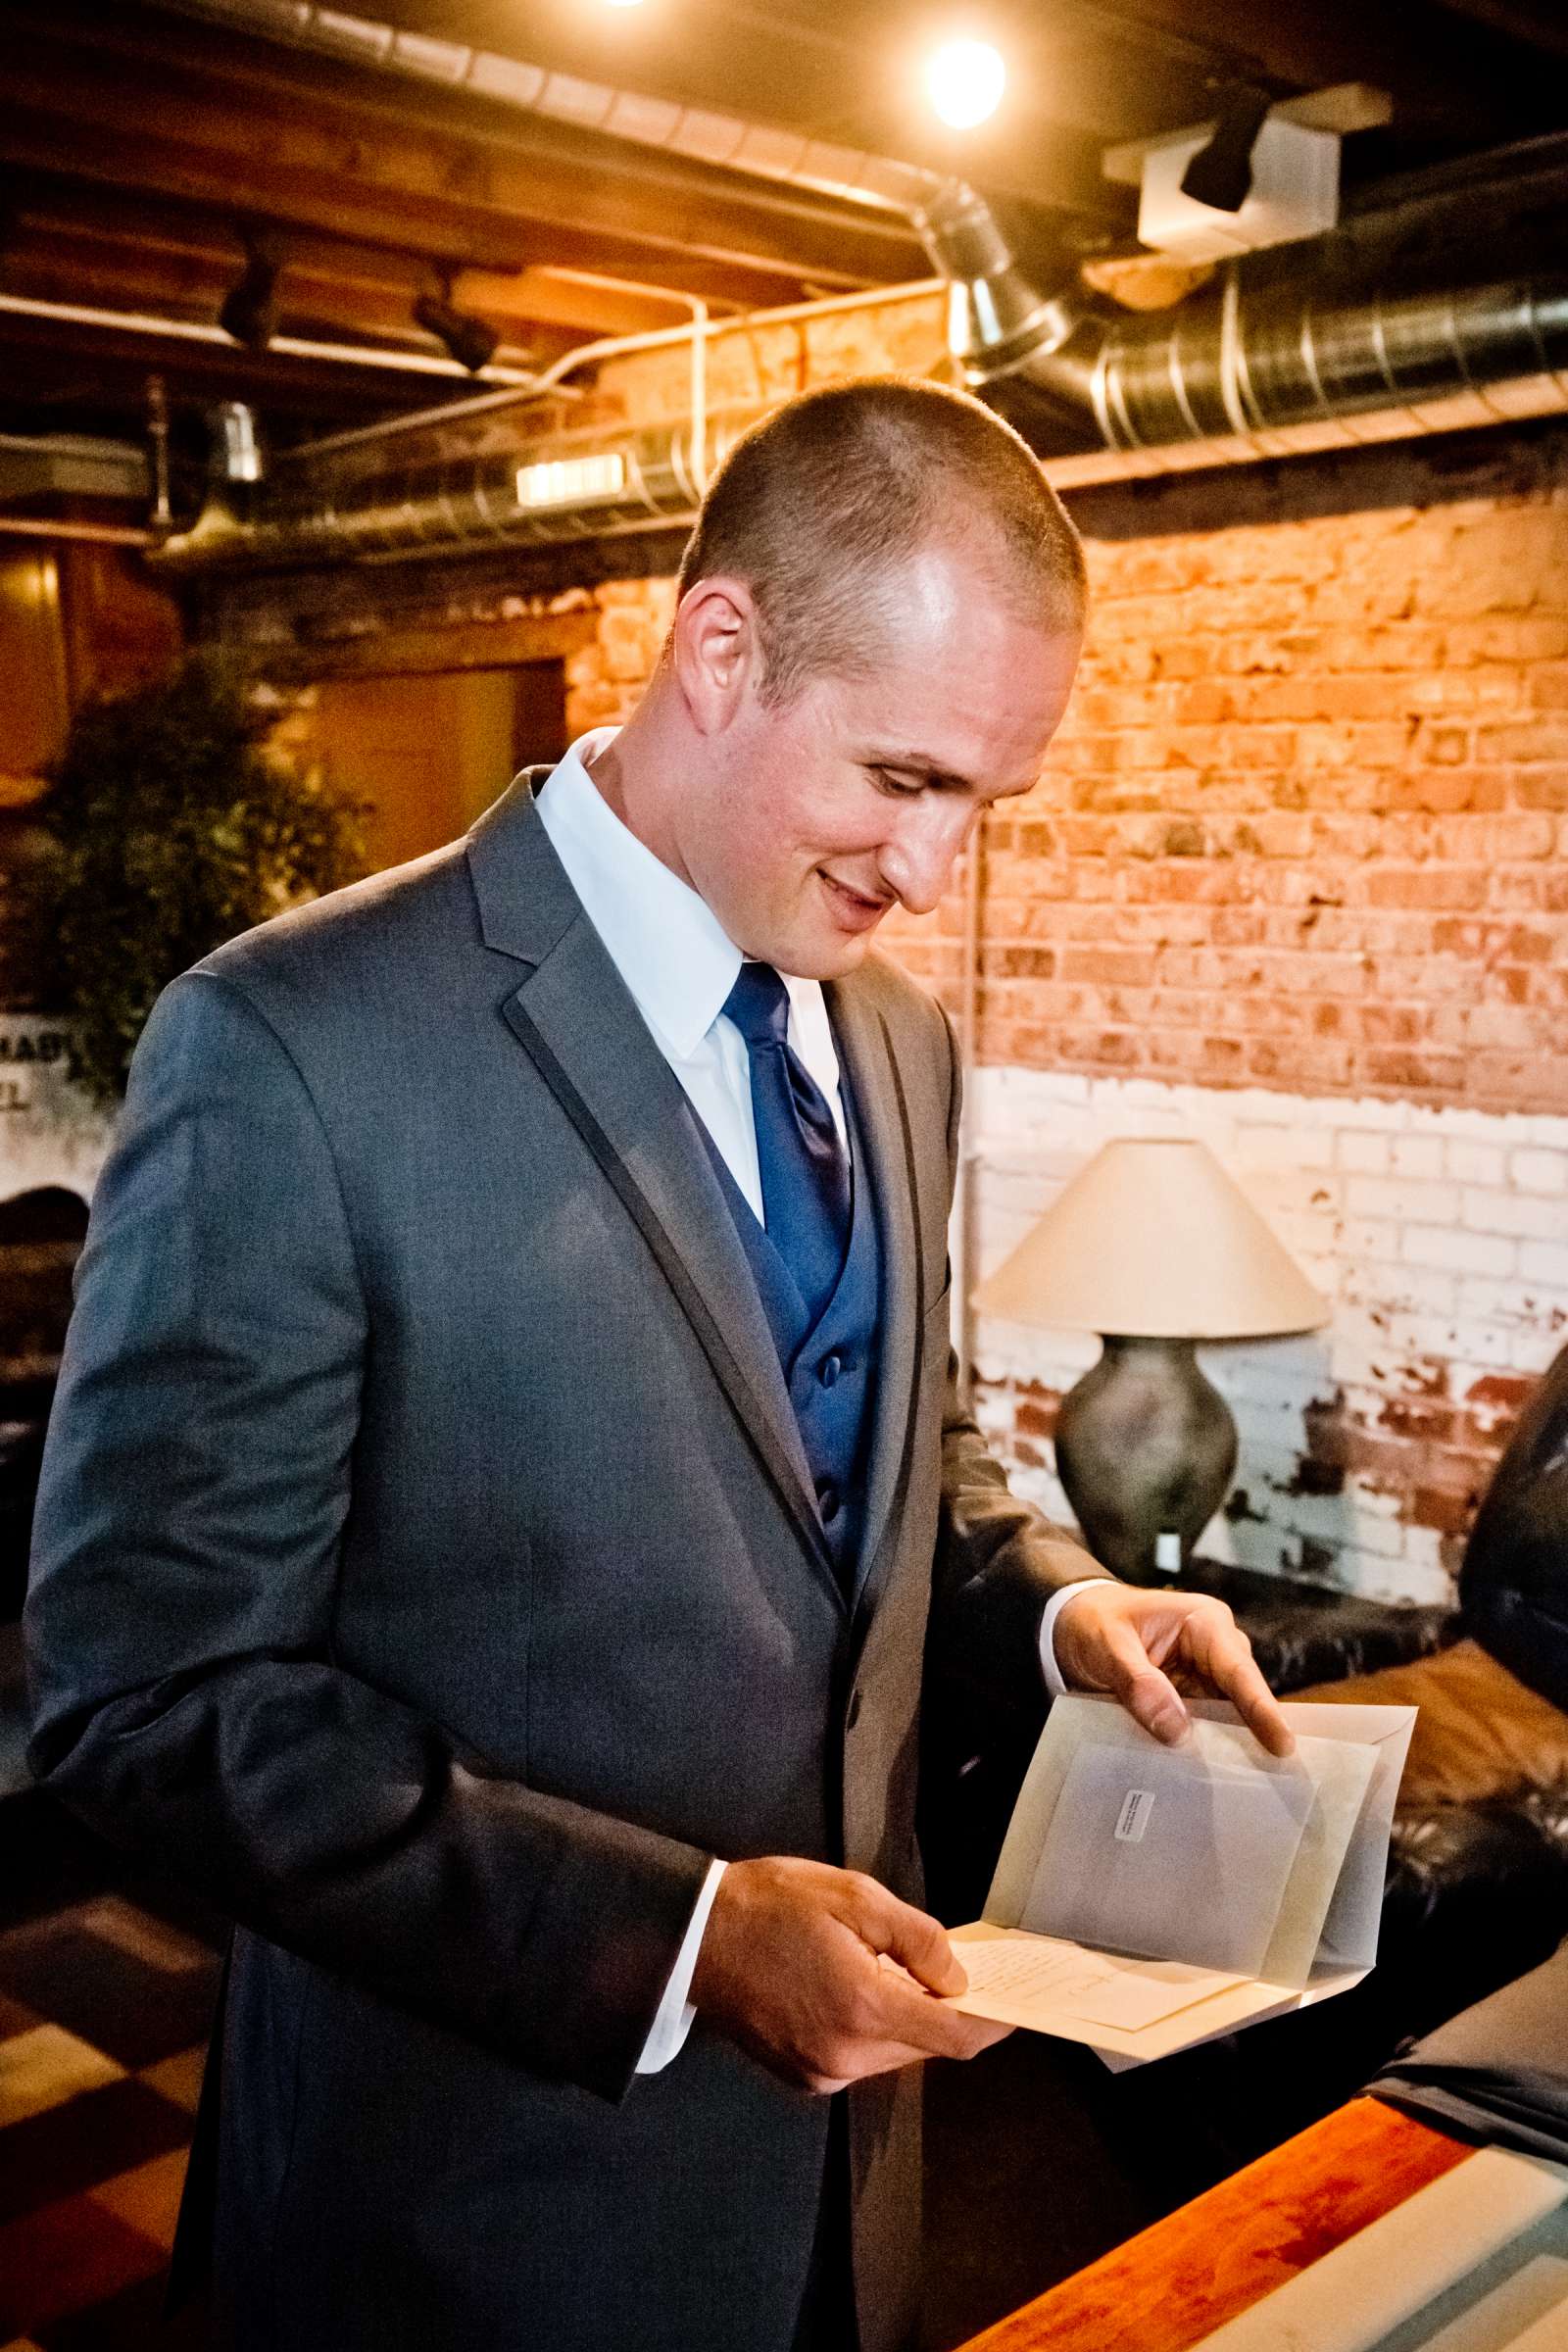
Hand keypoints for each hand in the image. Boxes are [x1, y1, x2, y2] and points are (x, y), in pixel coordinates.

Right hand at [689, 1855, 1012, 2092]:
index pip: (955, 2037)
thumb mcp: (854, 1896)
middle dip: (944, 2008)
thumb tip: (958, 1977)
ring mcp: (821, 2073)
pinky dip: (872, 2027)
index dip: (993, 2022)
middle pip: (926, 2046)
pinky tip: (856, 1986)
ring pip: (894, 2053)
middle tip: (947, 1965)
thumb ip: (918, 1939)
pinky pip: (860, 2058)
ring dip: (906, 2016)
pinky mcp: (802, 2076)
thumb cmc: (768, 1905)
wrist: (692, 1937)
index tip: (1017, 2006)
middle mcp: (845, 2056)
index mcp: (863, 2009)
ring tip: (891, 1967)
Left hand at [1052, 1582, 1294, 1756]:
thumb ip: (1138, 1683)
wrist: (1070, 1624)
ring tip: (1242, 1790)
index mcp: (1204, 1623)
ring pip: (1226, 1718)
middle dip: (1253, 1736)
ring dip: (1226, 1748)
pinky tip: (1204, 1779)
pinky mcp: (1188, 1700)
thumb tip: (1177, 1729)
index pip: (1238, 1670)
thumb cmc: (1093, 1622)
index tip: (1283, 1745)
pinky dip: (1201, 1749)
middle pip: (1242, 1698)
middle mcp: (1214, 1650)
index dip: (1262, 1708)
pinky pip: (1203, 1728)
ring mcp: (1204, 1677)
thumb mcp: (1108, 1645)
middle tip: (1271, 1780)